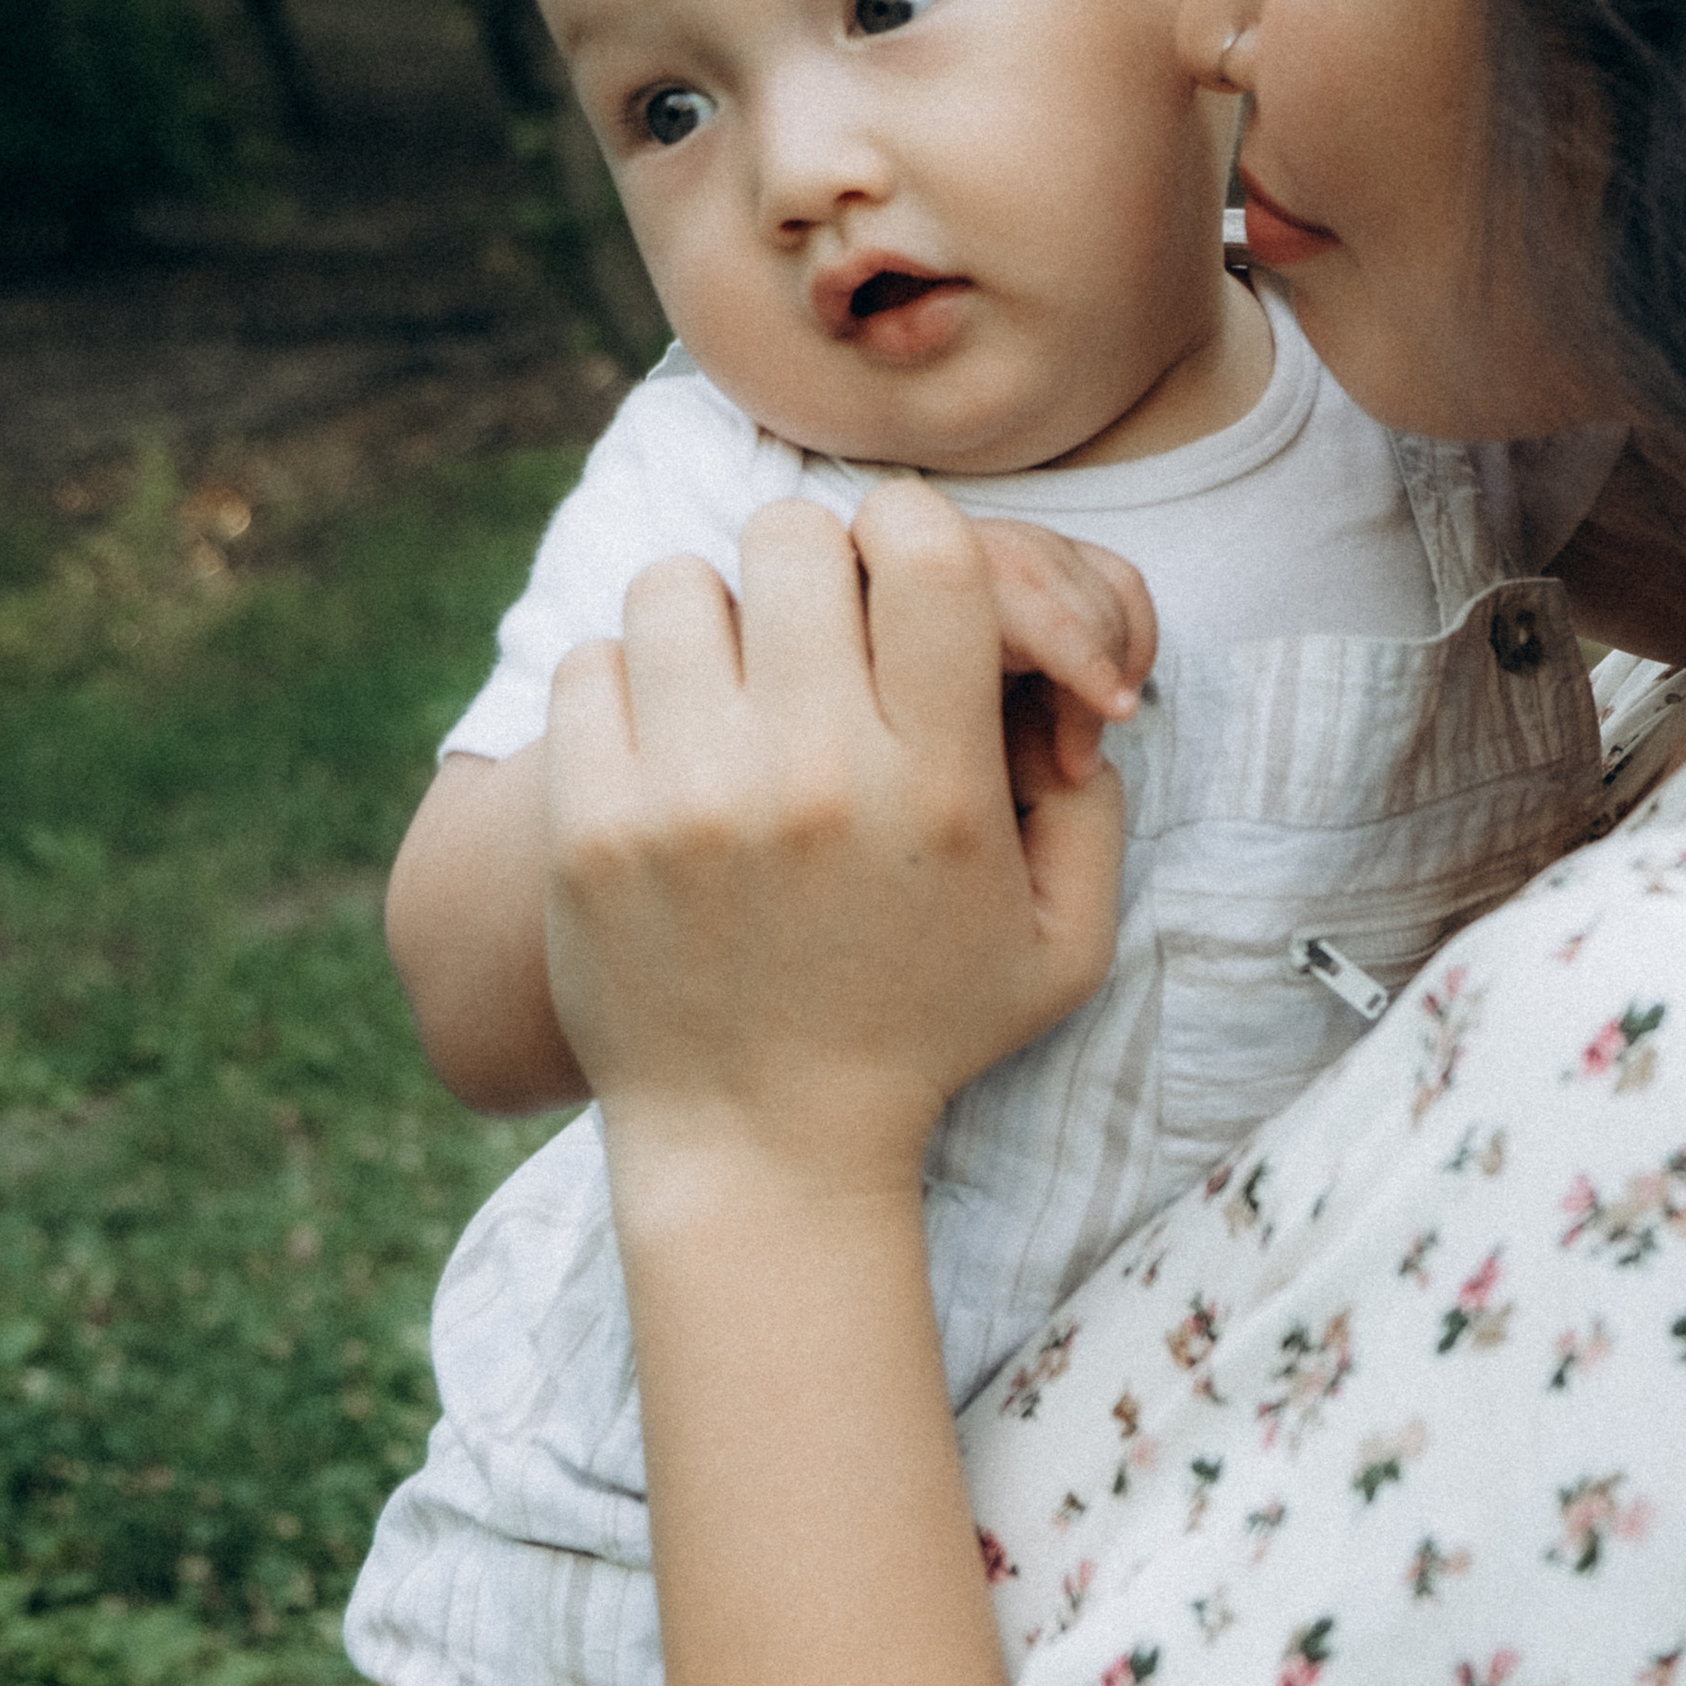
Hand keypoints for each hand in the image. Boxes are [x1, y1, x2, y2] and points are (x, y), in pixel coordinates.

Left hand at [544, 484, 1124, 1188]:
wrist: (760, 1149)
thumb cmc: (922, 1029)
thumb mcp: (1065, 939)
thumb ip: (1095, 799)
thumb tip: (1064, 683)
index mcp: (934, 787)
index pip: (925, 546)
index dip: (918, 536)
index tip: (907, 594)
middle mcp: (810, 777)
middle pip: (794, 536)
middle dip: (814, 571)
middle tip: (818, 640)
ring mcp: (686, 798)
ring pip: (677, 582)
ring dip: (713, 620)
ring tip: (734, 691)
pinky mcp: (590, 827)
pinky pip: (590, 661)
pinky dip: (629, 684)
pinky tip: (667, 745)